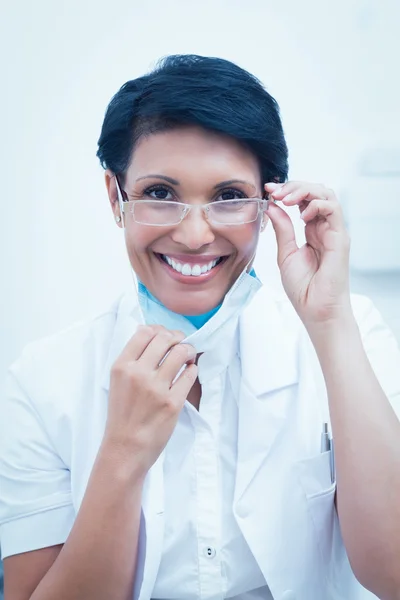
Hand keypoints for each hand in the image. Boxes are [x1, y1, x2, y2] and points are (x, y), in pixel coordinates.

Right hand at [104, 325, 196, 473]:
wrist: (125, 448)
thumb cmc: (122, 415)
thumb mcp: (118, 382)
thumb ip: (132, 360)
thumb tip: (153, 335)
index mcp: (122, 367)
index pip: (144, 332)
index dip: (159, 330)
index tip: (166, 336)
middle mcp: (138, 374)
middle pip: (164, 338)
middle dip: (177, 337)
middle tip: (181, 344)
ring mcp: (156, 388)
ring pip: (180, 352)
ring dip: (188, 350)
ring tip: (188, 357)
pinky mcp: (172, 402)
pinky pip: (190, 374)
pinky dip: (192, 369)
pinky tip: (189, 372)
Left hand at [264, 181, 351, 327]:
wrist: (316, 310)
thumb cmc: (303, 288)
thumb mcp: (285, 253)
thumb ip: (282, 229)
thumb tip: (272, 206)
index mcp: (312, 230)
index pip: (303, 200)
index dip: (287, 190)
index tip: (268, 189)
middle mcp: (324, 227)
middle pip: (316, 191)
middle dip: (294, 186)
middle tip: (275, 191)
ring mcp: (334, 231)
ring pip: (326, 194)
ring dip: (304, 190)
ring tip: (285, 199)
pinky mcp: (340, 238)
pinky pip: (333, 209)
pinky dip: (316, 205)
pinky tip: (301, 215)